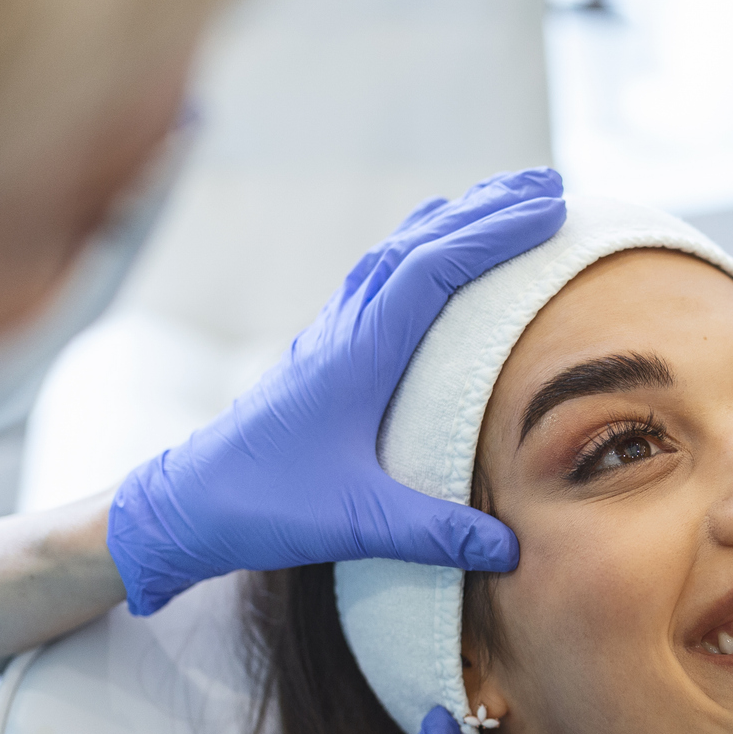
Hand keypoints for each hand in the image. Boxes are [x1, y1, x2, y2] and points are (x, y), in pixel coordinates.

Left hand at [107, 168, 566, 613]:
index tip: (548, 210)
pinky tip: (429, 249)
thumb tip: (511, 550)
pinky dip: (416, 248)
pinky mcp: (322, 350)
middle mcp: (342, 330)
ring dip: (452, 220)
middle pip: (420, 244)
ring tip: (504, 198)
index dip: (493, 235)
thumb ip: (435, 533)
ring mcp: (329, 334)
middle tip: (548, 184)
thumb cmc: (261, 507)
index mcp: (356, 355)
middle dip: (487, 209)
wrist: (184, 505)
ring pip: (396, 252)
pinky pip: (377, 276)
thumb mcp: (355, 524)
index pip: (433, 271)